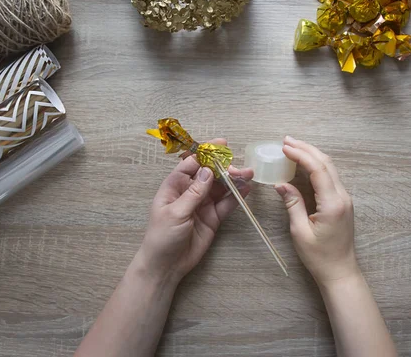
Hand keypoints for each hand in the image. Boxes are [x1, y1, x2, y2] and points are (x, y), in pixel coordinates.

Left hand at [136, 138, 253, 284]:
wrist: (166, 266)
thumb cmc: (162, 237)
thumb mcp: (176, 213)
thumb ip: (194, 192)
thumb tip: (208, 171)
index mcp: (175, 186)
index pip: (191, 164)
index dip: (206, 153)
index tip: (222, 145)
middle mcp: (190, 192)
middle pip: (210, 174)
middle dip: (224, 168)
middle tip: (239, 169)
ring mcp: (202, 205)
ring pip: (221, 188)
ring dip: (234, 180)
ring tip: (249, 175)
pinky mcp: (213, 218)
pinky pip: (226, 204)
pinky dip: (236, 197)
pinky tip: (246, 189)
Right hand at [274, 136, 358, 285]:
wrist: (340, 271)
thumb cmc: (319, 257)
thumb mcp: (300, 231)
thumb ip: (292, 204)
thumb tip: (281, 183)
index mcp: (333, 203)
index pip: (318, 169)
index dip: (301, 155)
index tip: (284, 147)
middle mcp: (342, 197)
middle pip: (326, 163)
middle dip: (306, 149)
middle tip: (286, 140)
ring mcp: (344, 198)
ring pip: (329, 168)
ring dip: (311, 155)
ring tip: (292, 147)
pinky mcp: (341, 202)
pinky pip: (329, 177)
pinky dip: (316, 166)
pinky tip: (303, 163)